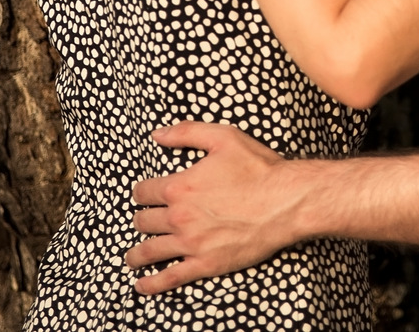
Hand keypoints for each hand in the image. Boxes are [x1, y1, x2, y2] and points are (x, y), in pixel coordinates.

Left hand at [127, 121, 297, 292]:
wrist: (285, 202)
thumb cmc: (258, 169)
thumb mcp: (223, 138)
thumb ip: (186, 132)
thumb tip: (157, 134)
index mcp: (180, 186)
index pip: (144, 192)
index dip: (142, 192)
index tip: (145, 195)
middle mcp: (180, 216)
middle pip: (144, 221)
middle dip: (142, 219)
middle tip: (146, 221)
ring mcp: (191, 242)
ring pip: (150, 250)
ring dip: (137, 253)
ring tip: (133, 257)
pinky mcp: (205, 263)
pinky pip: (170, 277)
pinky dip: (152, 283)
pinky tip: (142, 285)